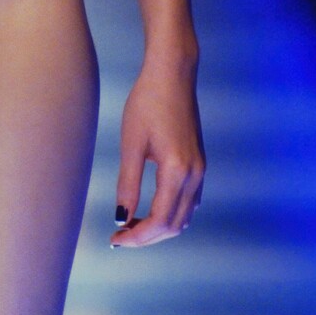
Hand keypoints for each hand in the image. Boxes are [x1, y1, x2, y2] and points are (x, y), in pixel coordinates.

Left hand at [111, 57, 204, 247]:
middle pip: (175, 224)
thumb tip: (121, 218)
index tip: (115, 240)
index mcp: (177, 170)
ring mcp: (200, 169)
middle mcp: (194, 174)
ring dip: (159, 227)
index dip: (137, 237)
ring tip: (130, 226)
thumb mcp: (131, 145)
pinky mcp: (198, 163)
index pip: (160, 220)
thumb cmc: (147, 103)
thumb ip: (127, 185)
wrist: (172, 74)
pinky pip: (189, 202)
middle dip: (147, 237)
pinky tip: (148, 210)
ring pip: (184, 216)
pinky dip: (170, 214)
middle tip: (118, 237)